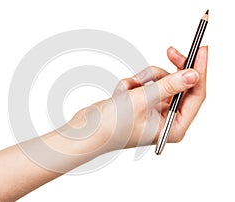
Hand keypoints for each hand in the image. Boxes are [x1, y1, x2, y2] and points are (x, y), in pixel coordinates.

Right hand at [67, 46, 207, 151]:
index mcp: (173, 127)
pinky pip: (145, 83)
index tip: (201, 50)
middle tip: (171, 50)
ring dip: (144, 80)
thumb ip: (169, 86)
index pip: (196, 96)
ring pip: (160, 81)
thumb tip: (193, 74)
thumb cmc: (111, 126)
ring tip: (128, 89)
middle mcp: (166, 119)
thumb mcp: (142, 101)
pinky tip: (120, 94)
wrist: (86, 130)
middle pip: (179, 86)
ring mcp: (154, 110)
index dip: (199, 71)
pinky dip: (132, 84)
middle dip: (168, 71)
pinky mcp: (142, 102)